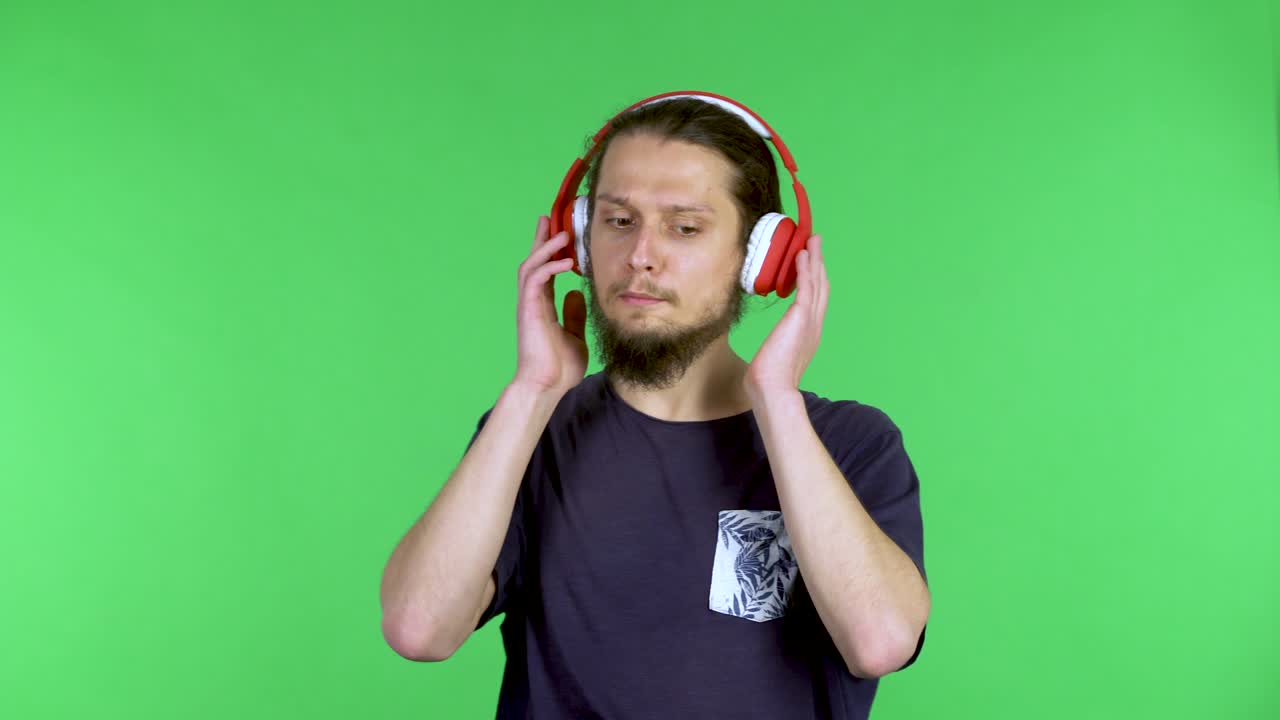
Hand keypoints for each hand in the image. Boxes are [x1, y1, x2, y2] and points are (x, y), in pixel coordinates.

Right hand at [511, 215, 588, 397]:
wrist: (547, 386)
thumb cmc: (559, 367)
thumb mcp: (574, 335)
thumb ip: (573, 314)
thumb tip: (576, 294)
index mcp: (542, 306)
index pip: (544, 271)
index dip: (550, 251)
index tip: (558, 232)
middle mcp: (533, 302)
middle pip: (533, 261)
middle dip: (541, 239)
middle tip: (550, 218)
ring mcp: (528, 305)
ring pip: (531, 266)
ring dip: (545, 247)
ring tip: (561, 234)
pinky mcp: (529, 310)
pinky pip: (536, 280)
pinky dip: (550, 267)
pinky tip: (566, 262)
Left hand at [745, 235, 828, 397]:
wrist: (772, 388)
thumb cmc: (769, 378)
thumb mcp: (775, 357)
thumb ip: (777, 349)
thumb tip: (767, 356)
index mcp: (810, 333)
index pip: (815, 300)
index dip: (815, 279)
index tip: (812, 263)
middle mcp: (814, 324)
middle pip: (821, 286)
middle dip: (819, 263)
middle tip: (816, 243)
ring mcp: (810, 321)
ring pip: (817, 282)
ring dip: (815, 259)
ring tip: (812, 240)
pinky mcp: (801, 318)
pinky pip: (806, 287)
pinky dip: (805, 269)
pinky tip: (801, 255)